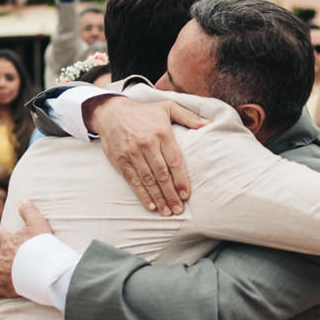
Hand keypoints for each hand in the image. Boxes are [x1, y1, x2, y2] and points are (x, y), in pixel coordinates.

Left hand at [0, 201, 53, 299]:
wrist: (46, 269)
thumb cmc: (42, 246)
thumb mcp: (38, 223)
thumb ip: (29, 211)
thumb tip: (22, 200)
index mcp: (6, 242)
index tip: (4, 239)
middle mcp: (0, 257)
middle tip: (7, 259)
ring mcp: (1, 274)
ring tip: (4, 275)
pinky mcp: (4, 289)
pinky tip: (2, 291)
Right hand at [88, 98, 206, 215]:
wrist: (111, 112)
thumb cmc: (144, 112)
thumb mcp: (167, 107)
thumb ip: (188, 116)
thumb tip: (208, 124)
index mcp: (162, 133)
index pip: (174, 161)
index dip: (181, 180)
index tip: (187, 195)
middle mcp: (147, 144)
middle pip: (162, 174)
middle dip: (171, 194)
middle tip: (179, 209)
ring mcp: (133, 153)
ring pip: (148, 180)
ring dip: (159, 198)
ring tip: (167, 212)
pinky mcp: (121, 161)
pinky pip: (133, 181)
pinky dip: (142, 194)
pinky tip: (151, 205)